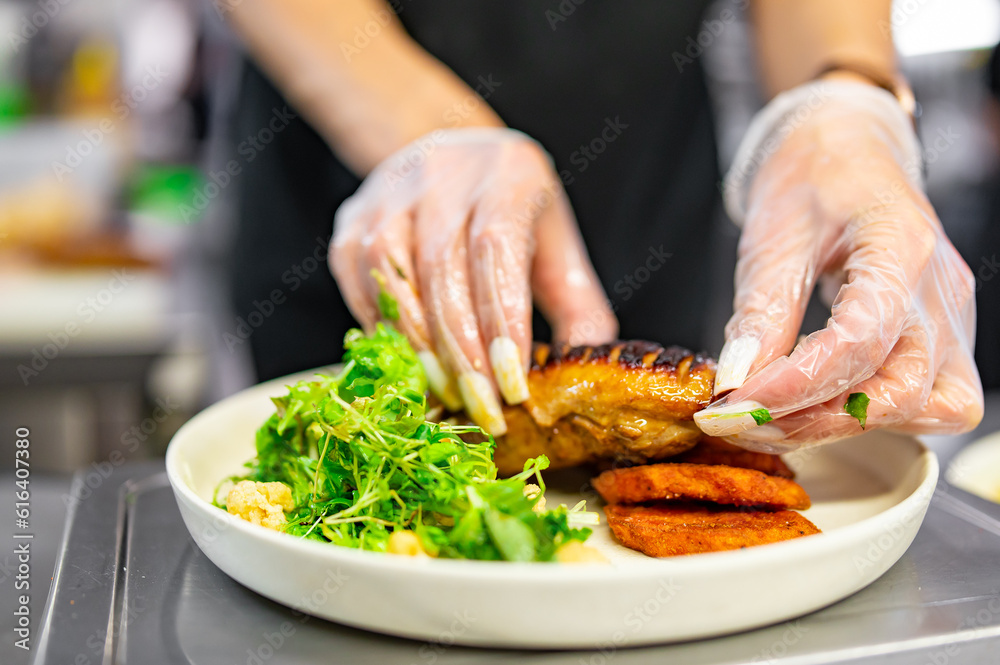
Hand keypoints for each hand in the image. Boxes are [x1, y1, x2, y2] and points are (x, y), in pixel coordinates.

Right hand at [330, 128, 616, 434]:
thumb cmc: (512, 209)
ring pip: (391, 273)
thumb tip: (581, 368)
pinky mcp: (353, 219)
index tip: (511, 386)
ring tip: (445, 392)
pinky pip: (358, 279)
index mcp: (508, 175)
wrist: (451, 155)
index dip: (502, 323)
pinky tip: (408, 361)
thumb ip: (577, 304)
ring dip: (417, 344)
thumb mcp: (556, 244)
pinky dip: (382, 328)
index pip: (497, 249)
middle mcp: (443, 174)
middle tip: (481, 410)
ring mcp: (390, 194)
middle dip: (461, 353)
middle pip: (442, 269)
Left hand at [695, 79, 983, 449]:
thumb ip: (760, 311)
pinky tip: (816, 405)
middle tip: (742, 419)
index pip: (860, 341)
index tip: (736, 402)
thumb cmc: (814, 179)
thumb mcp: (773, 236)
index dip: (796, 385)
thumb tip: (738, 381)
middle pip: (901, 391)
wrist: (848, 151)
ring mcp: (950, 320)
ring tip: (775, 416)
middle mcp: (941, 292)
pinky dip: (872, 416)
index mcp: (901, 247)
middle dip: (815, 419)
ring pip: (929, 409)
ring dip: (847, 425)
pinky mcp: (941, 339)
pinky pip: (928, 402)